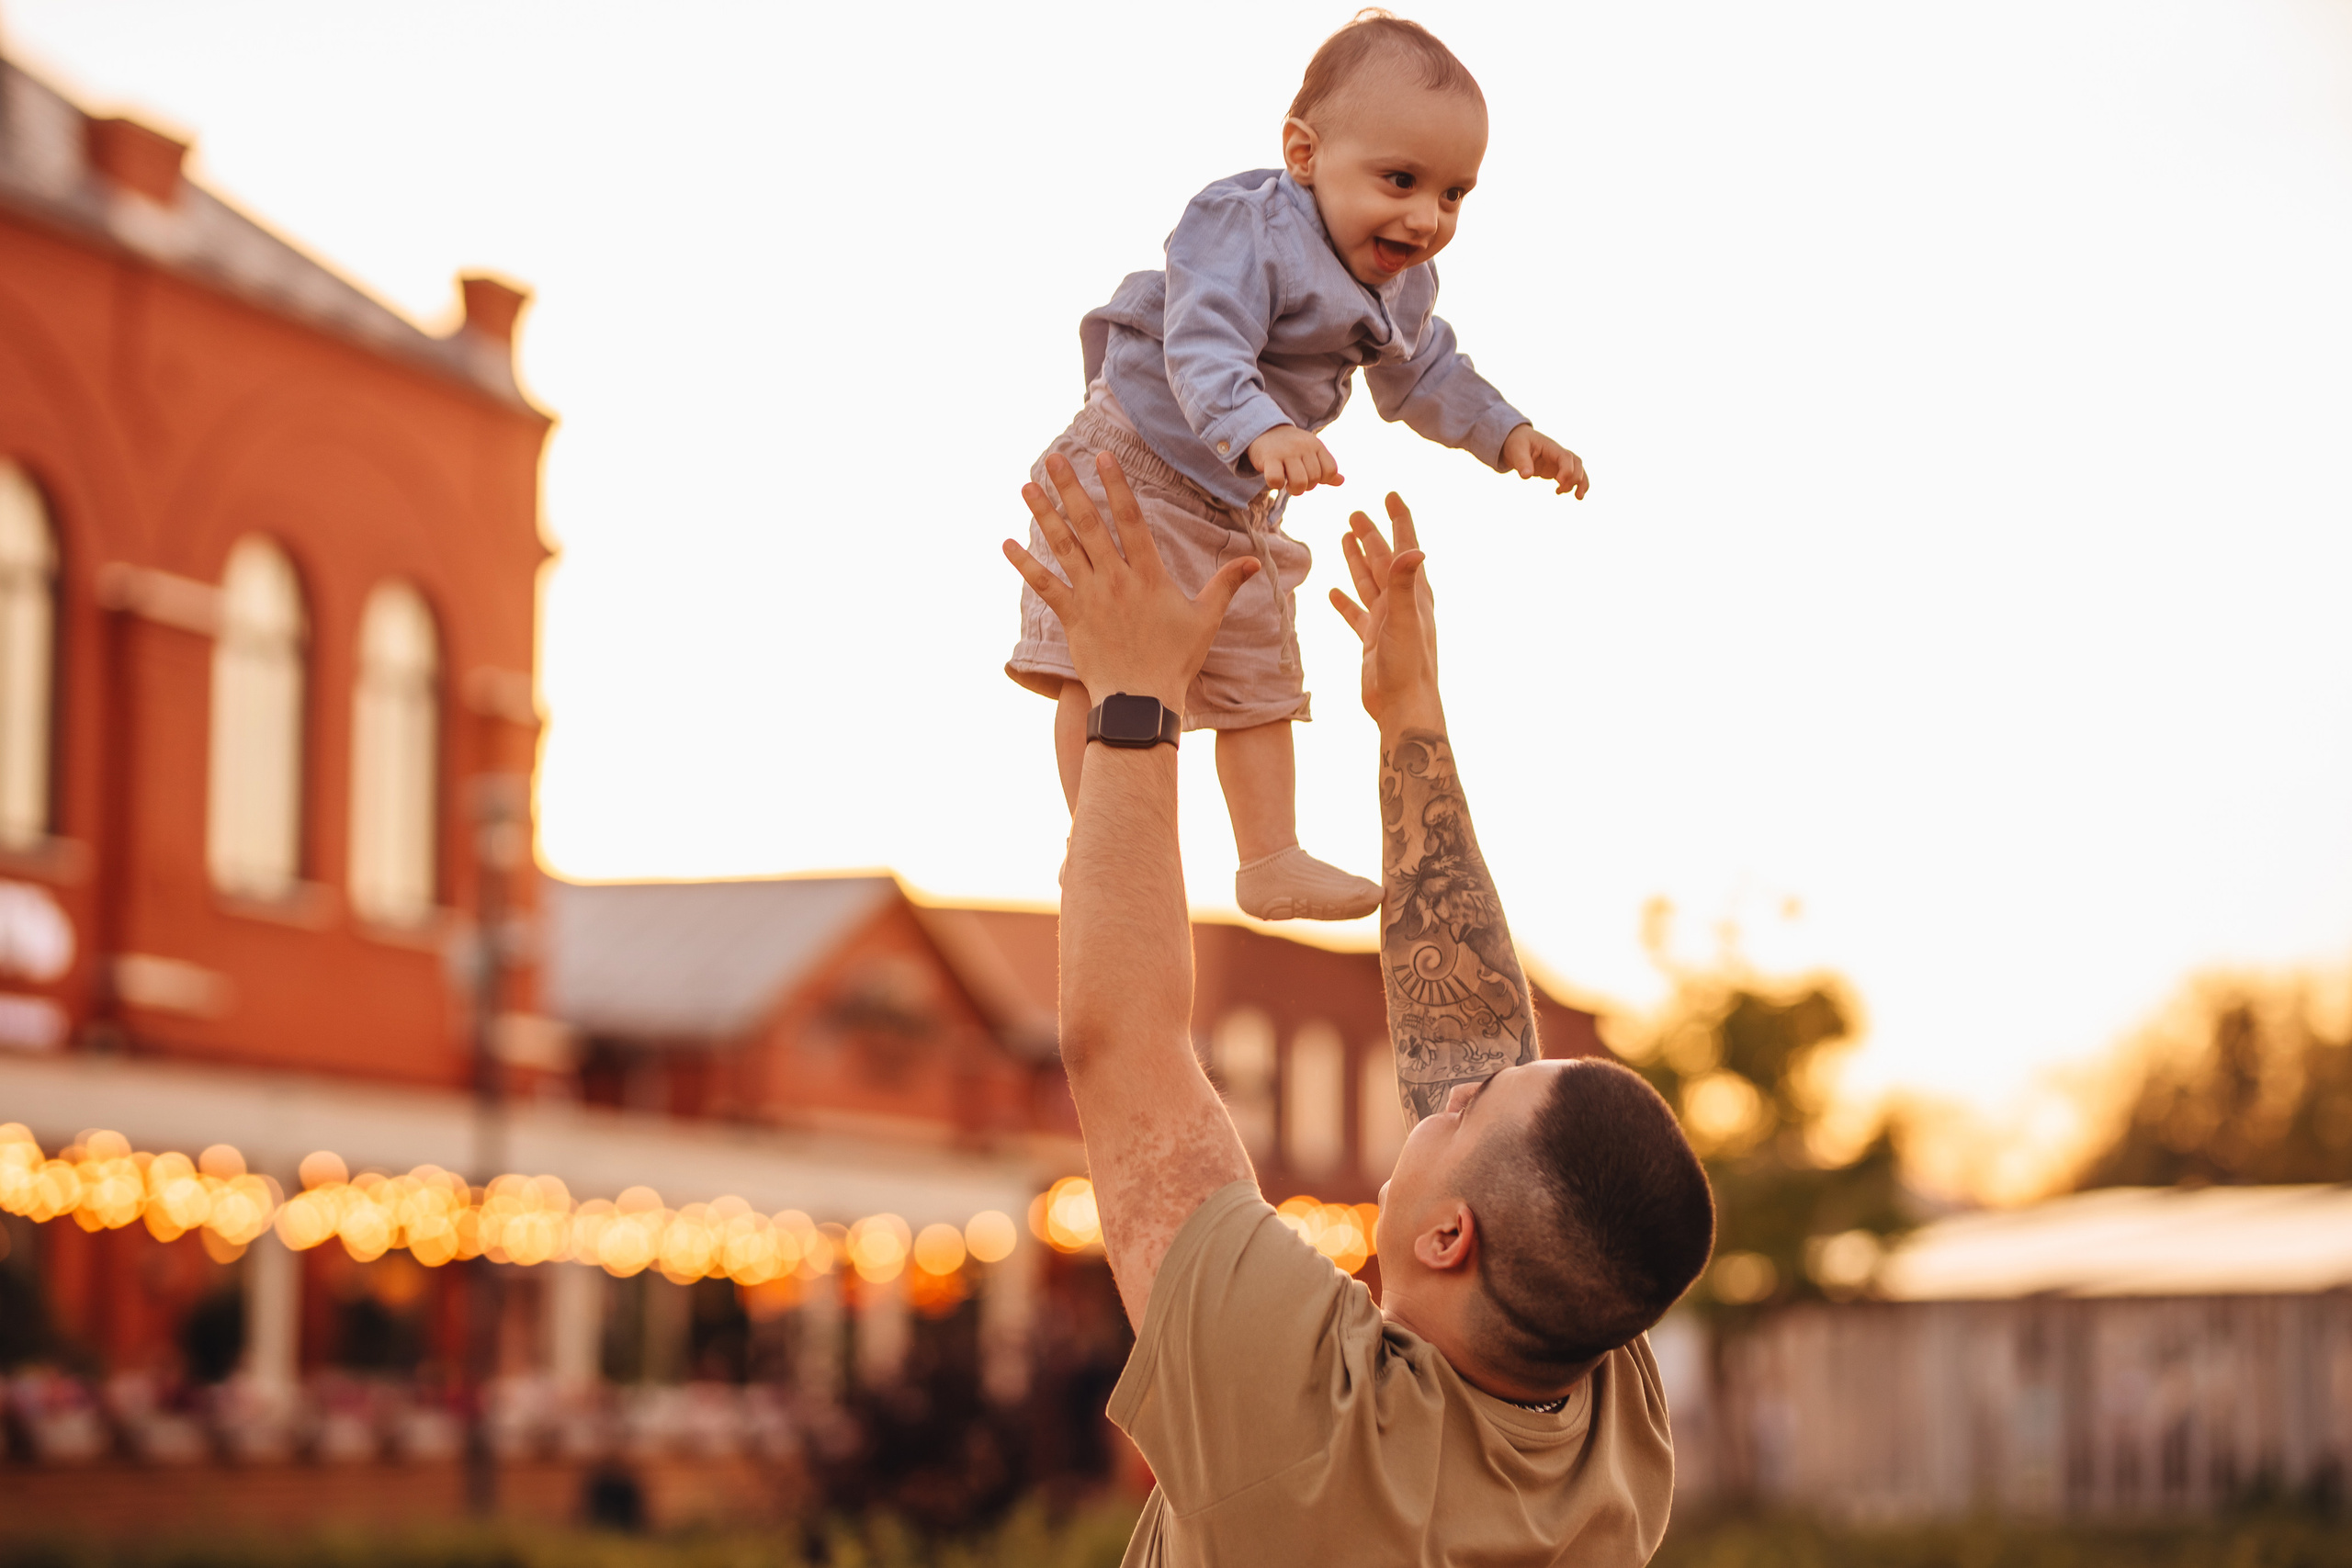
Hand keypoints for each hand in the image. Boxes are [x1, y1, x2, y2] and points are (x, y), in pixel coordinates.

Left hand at [1003, 452, 1260, 710]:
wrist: (1141, 702)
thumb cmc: (1175, 661)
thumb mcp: (1206, 620)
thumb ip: (1226, 584)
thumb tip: (1254, 560)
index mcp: (1149, 575)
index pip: (1131, 520)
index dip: (1116, 486)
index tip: (1102, 457)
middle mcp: (1116, 580)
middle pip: (1090, 524)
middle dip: (1070, 488)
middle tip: (1053, 458)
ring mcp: (1091, 598)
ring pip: (1064, 548)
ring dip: (1044, 515)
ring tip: (1027, 487)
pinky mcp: (1072, 618)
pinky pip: (1045, 586)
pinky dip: (1025, 565)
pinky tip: (1008, 544)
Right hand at [1246, 425, 1343, 495]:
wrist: (1265, 430)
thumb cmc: (1291, 447)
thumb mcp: (1311, 452)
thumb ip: (1325, 468)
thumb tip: (1341, 481)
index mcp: (1316, 445)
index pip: (1330, 470)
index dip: (1322, 480)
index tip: (1311, 477)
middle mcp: (1303, 447)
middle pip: (1314, 479)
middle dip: (1306, 486)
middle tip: (1296, 481)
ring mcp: (1286, 452)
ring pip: (1299, 482)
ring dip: (1294, 489)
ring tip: (1287, 484)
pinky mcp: (1269, 458)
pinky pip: (1276, 480)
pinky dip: (1276, 485)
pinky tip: (1275, 480)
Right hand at [1328, 493, 1438, 727]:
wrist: (1403, 706)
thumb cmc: (1408, 666)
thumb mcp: (1403, 620)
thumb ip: (1405, 584)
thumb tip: (1415, 549)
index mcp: (1413, 594)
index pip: (1406, 547)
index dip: (1400, 521)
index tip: (1391, 496)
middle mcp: (1401, 604)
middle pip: (1384, 560)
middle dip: (1371, 535)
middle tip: (1356, 512)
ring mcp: (1386, 621)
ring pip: (1369, 582)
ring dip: (1358, 561)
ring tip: (1346, 539)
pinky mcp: (1372, 640)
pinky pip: (1356, 614)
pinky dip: (1345, 602)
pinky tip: (1333, 593)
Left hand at [1501, 425, 1588, 498]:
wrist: (1517, 441)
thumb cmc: (1517, 443)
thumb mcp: (1516, 450)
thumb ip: (1522, 462)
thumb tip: (1526, 476)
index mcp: (1550, 447)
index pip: (1565, 457)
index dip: (1567, 469)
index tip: (1559, 481)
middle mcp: (1558, 453)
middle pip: (1577, 463)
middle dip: (1576, 477)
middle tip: (1563, 490)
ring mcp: (1559, 462)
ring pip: (1578, 470)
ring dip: (1581, 483)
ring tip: (1578, 497)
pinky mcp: (1556, 469)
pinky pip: (1571, 476)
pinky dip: (1572, 485)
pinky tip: (1559, 492)